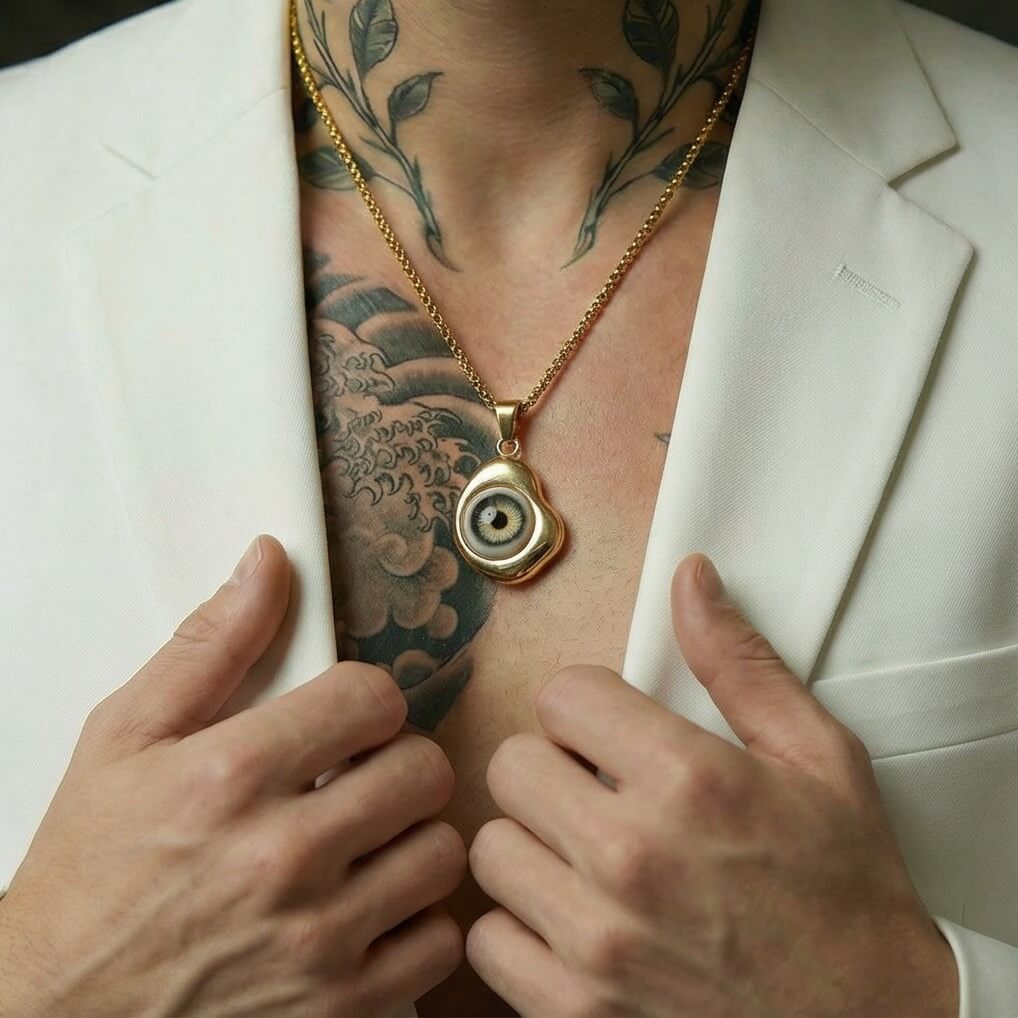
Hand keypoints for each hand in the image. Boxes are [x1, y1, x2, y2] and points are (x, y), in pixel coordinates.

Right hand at [0, 535, 464, 1017]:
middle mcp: (280, 858)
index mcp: (230, 776)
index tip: (349, 717)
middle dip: (399, 760)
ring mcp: (314, 940)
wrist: (58, 1010)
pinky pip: (439, 942)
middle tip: (363, 775)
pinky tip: (372, 905)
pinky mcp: (337, 1007)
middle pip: (424, 769)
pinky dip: (417, 921)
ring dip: (412, 837)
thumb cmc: (89, 874)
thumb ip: (211, 642)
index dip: (368, 698)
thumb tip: (270, 563)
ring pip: (441, 852)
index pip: (374, 697)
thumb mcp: (125, 737)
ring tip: (367, 840)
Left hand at [467, 553, 958, 1016]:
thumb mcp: (819, 758)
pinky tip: (570, 919)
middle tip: (595, 790)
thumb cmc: (846, 890)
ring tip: (582, 855)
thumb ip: (740, 662)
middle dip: (550, 766)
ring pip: (489, 849)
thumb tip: (689, 579)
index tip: (610, 731)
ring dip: (530, 844)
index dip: (586, 705)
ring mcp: (597, 942)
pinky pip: (488, 942)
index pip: (562, 695)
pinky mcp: (574, 1011)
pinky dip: (519, 928)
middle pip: (511, 764)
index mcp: (689, 781)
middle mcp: (631, 858)